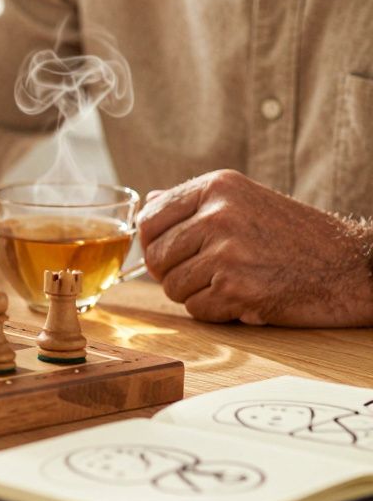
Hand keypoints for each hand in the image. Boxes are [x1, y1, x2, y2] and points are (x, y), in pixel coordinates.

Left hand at [137, 169, 372, 326]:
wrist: (350, 266)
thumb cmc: (296, 237)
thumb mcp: (245, 201)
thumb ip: (194, 202)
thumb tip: (149, 200)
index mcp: (217, 188)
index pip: (149, 218)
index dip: (152, 244)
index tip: (169, 254)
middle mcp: (218, 214)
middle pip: (156, 257)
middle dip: (173, 274)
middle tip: (206, 276)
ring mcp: (227, 251)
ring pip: (172, 286)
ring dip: (196, 294)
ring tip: (229, 285)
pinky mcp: (236, 288)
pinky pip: (197, 309)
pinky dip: (216, 312)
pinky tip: (243, 299)